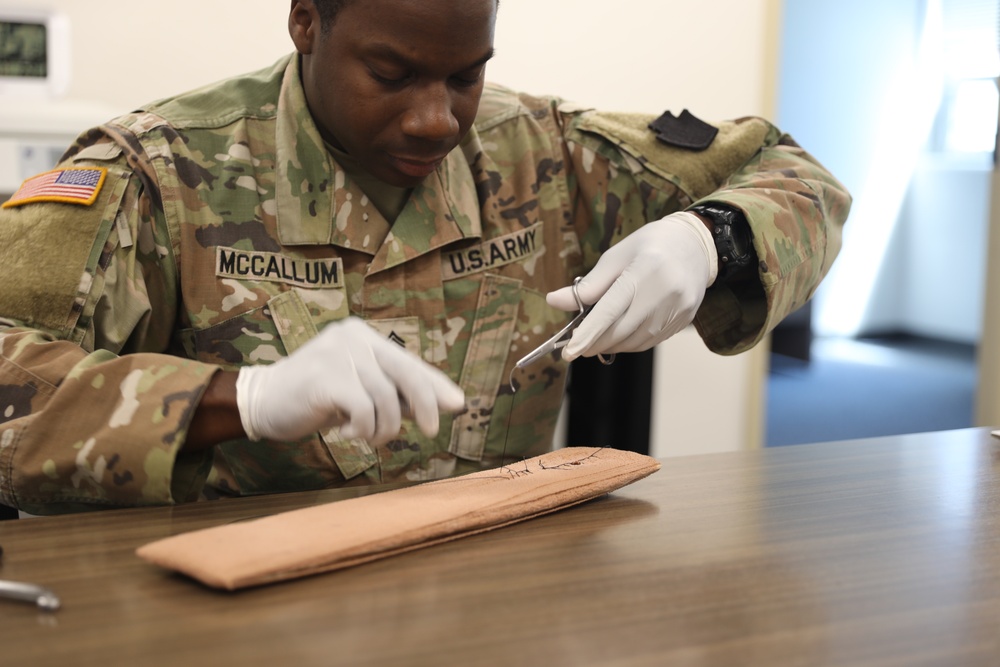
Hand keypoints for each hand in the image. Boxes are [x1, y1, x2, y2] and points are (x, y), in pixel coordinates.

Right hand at [235, 317, 465, 445]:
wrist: (263, 402)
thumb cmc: (317, 399)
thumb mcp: (361, 393)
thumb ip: (396, 394)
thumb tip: (446, 404)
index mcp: (364, 336)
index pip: (409, 362)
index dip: (435, 385)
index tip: (457, 405)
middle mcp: (353, 337)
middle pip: (406, 373)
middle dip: (425, 405)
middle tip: (432, 431)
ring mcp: (338, 353)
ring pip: (385, 399)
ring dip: (382, 429)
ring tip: (366, 437)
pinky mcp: (325, 375)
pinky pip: (364, 409)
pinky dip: (362, 429)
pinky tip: (347, 432)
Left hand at [546, 211, 717, 360]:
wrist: (695, 245)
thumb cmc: (649, 246)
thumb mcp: (615, 256)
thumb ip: (587, 285)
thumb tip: (554, 301)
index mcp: (645, 270)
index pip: (610, 311)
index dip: (588, 334)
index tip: (569, 352)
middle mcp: (665, 293)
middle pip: (622, 331)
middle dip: (595, 343)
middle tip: (577, 346)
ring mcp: (678, 309)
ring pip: (636, 341)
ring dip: (612, 344)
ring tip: (597, 338)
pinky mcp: (684, 321)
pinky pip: (650, 341)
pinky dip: (630, 343)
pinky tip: (620, 335)